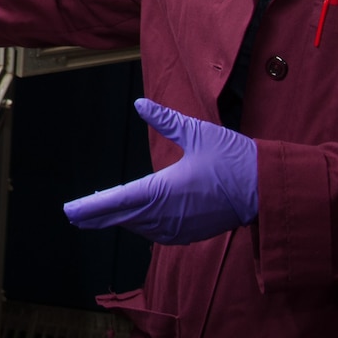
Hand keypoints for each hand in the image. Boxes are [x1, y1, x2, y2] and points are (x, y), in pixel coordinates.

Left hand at [63, 99, 256, 244]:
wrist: (267, 189)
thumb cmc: (234, 159)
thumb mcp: (197, 133)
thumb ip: (165, 120)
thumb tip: (141, 104)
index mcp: (164, 190)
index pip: (118, 200)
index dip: (91, 207)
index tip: (70, 211)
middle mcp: (167, 213)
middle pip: (123, 217)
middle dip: (96, 217)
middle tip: (73, 216)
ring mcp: (180, 227)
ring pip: (139, 227)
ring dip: (119, 221)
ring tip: (98, 217)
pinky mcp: (192, 232)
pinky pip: (158, 232)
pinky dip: (142, 226)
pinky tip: (136, 222)